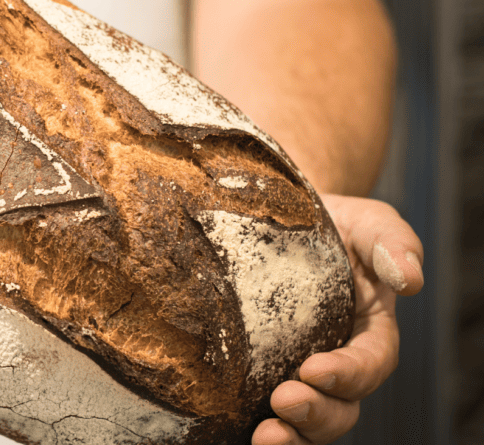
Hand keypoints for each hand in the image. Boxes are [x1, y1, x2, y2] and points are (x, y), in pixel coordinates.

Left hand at [252, 194, 423, 443]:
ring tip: (263, 435)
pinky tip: (226, 426)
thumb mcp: (368, 222)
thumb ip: (392, 243)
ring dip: (289, 436)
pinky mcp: (256, 374)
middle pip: (340, 407)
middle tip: (284, 402)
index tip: (313, 370)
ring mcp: (294, 372)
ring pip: (304, 423)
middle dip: (316, 414)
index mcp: (368, 332)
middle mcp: (335, 362)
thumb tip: (410, 279)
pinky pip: (256, 412)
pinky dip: (246, 426)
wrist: (274, 215)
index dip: (347, 374)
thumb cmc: (330, 223)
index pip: (369, 364)